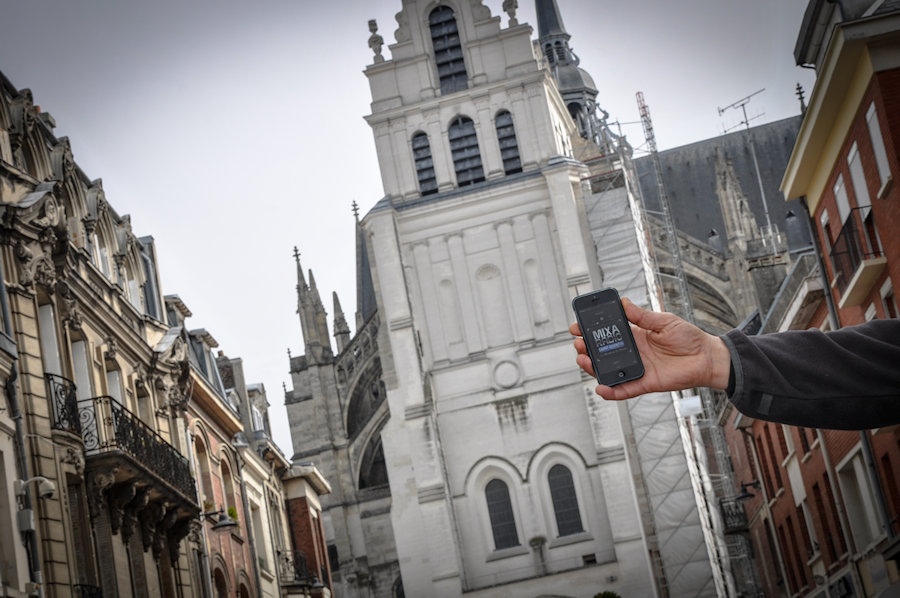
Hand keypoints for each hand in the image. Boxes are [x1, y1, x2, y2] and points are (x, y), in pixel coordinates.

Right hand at [570, 298, 731, 399]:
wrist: (707, 357)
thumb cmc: (689, 338)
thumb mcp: (664, 321)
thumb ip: (642, 316)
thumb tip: (623, 303)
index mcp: (636, 336)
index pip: (608, 333)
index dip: (591, 330)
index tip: (577, 326)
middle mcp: (633, 353)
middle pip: (602, 353)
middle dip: (586, 348)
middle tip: (578, 344)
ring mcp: (637, 369)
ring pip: (608, 371)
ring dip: (593, 367)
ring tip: (583, 360)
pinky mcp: (645, 383)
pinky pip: (624, 390)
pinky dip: (612, 391)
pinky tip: (600, 388)